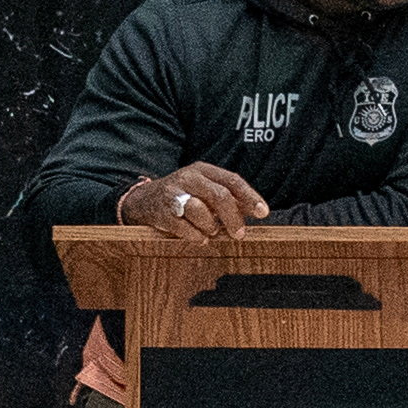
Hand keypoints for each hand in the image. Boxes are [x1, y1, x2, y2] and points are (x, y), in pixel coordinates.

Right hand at [118, 162, 268, 239]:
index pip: (232, 181)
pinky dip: (196, 236)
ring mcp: (173, 194)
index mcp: (203, 170)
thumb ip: (230, 199)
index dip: (250, 197)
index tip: (263, 213)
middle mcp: (188, 178)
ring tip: (211, 231)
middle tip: (240, 234)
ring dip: (210, 226)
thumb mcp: (206, 190)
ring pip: (200, 210)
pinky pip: (184, 228)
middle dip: (233, 218)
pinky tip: (199, 237)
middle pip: (219, 196)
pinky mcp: (162, 212)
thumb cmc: (184, 196)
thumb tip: (256, 210)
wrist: (144, 200)